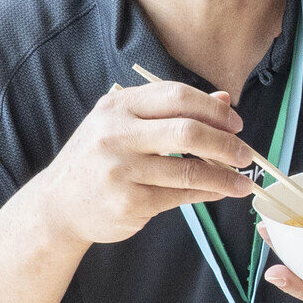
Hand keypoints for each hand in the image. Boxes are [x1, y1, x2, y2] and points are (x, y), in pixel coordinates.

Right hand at [34, 83, 255, 248]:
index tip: (236, 124)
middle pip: (187, 131)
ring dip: (224, 176)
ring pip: (189, 170)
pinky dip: (207, 194)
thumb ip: (171, 110)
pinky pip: (180, 196)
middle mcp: (116, 134)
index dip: (214, 110)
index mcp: (118, 106)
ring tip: (243, 181)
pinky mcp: (128, 202)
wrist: (57, 206)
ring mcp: (120, 170)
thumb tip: (225, 99)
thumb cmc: (99, 159)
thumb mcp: (125, 124)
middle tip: (246, 154)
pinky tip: (220, 192)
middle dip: (226, 143)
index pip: (177, 96)